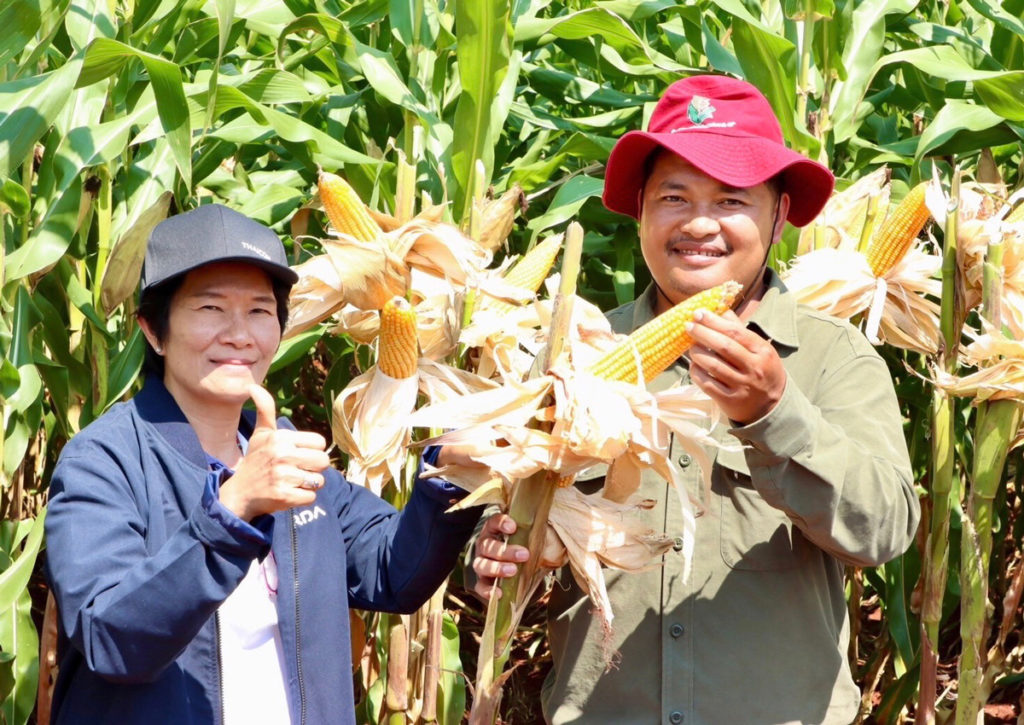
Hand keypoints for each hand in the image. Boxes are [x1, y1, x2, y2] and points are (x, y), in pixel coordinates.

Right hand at [219, 385, 331, 520]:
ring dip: (308, 484)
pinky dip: (302, 498)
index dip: (312, 451)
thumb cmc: (256, 460)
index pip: (320, 442)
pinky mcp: (284, 496)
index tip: (297, 455)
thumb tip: (252, 386)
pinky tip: (288, 494)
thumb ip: (264, 409)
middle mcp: (282, 455)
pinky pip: (311, 497)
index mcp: (280, 438)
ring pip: (318, 481)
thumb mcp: (260, 434)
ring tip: (291, 482)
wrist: (240, 493)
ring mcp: (283, 476)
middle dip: (313, 469)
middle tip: (296, 471)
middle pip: (323, 462)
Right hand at [471, 513, 528, 600]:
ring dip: (497, 568)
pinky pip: (480, 587)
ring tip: (513, 571)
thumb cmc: (523, 546)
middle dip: (505, 551)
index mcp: (493, 530)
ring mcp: (481, 564)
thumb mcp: (528, 537)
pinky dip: (488, 590)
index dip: (501, 523)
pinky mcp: (482, 582)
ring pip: (482, 565)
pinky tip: (500, 593)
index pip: (493, 522)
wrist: (518, 567)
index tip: (513, 527)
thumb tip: (553, 533)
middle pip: (488, 546)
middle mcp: (484, 546)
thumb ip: (534, 533)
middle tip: (524, 554)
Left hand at [685, 309, 786, 424]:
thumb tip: (721, 311)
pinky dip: (696, 373)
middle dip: (702, 334)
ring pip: (713, 366)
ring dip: (697, 354)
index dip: (714, 321)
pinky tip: (693, 366)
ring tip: (690, 347)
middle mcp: (754, 368)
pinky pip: (708, 384)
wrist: (771, 407)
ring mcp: (742, 386)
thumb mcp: (760, 350)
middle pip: (723, 347)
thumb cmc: (762, 371)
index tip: (698, 314)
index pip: (735, 332)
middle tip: (688, 327)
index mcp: (762, 351)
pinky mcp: (730, 400)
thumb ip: (740, 331)